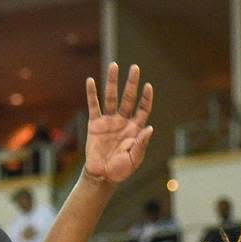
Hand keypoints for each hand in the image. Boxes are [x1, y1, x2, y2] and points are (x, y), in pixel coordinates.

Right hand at [82, 63, 153, 183]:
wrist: (101, 176)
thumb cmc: (121, 170)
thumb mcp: (135, 159)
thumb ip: (141, 144)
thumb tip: (149, 127)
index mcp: (135, 129)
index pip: (143, 109)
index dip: (146, 98)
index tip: (148, 86)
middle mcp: (123, 121)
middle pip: (128, 98)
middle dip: (131, 83)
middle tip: (135, 68)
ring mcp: (109, 121)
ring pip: (111, 97)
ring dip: (112, 82)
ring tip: (114, 66)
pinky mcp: (94, 125)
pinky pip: (93, 106)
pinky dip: (92, 94)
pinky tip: (91, 81)